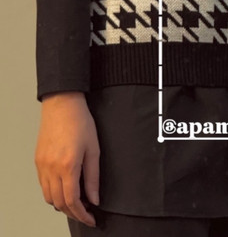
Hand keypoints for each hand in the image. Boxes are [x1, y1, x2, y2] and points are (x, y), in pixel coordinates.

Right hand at [34, 91, 99, 227]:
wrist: (62, 103)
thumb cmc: (80, 121)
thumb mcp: (93, 149)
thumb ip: (93, 177)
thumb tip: (94, 199)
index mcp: (68, 166)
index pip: (73, 201)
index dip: (82, 214)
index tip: (91, 218)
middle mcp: (52, 168)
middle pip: (59, 203)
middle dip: (73, 212)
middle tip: (86, 212)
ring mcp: (42, 165)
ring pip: (49, 197)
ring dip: (62, 204)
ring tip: (76, 201)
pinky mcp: (38, 160)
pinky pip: (43, 185)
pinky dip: (53, 192)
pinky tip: (64, 188)